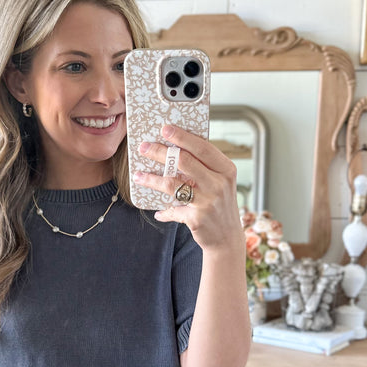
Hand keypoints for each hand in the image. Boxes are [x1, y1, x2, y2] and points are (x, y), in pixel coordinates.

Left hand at [133, 124, 242, 250]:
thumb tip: (176, 150)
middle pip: (184, 161)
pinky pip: (173, 210)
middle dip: (160, 152)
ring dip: (152, 179)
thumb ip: (205, 168)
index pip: (202, 147)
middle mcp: (219, 184)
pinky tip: (157, 211)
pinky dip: (164, 211)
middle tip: (144, 147)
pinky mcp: (197, 218)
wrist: (228, 238)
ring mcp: (208, 201)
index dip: (182, 137)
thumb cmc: (220, 205)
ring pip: (173, 184)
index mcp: (226, 170)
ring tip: (138, 175)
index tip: (164, 128)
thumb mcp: (221, 183)